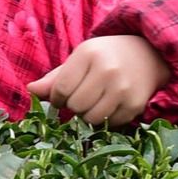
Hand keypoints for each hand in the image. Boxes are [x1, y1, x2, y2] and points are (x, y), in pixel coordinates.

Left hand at [31, 31, 172, 128]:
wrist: (147, 54)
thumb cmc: (105, 56)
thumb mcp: (80, 58)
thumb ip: (55, 77)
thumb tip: (30, 90)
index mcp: (89, 54)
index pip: (61, 88)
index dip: (57, 98)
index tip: (62, 95)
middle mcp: (107, 70)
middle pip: (76, 106)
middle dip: (73, 106)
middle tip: (81, 97)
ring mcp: (123, 89)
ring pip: (91, 119)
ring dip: (88, 115)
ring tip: (94, 102)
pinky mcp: (135, 104)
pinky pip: (110, 124)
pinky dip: (106, 119)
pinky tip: (110, 104)